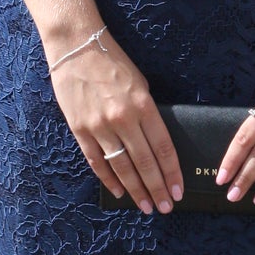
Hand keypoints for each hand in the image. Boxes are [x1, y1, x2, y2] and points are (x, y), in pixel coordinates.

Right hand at [47, 32, 182, 214]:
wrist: (75, 46)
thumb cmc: (113, 63)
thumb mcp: (140, 84)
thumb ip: (149, 114)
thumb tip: (158, 145)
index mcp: (142, 105)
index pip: (162, 148)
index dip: (172, 173)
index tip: (178, 191)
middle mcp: (122, 118)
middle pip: (144, 163)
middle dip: (157, 188)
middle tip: (165, 207)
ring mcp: (99, 126)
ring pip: (121, 167)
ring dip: (136, 190)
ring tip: (147, 206)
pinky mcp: (79, 129)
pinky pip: (97, 161)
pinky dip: (109, 179)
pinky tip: (119, 192)